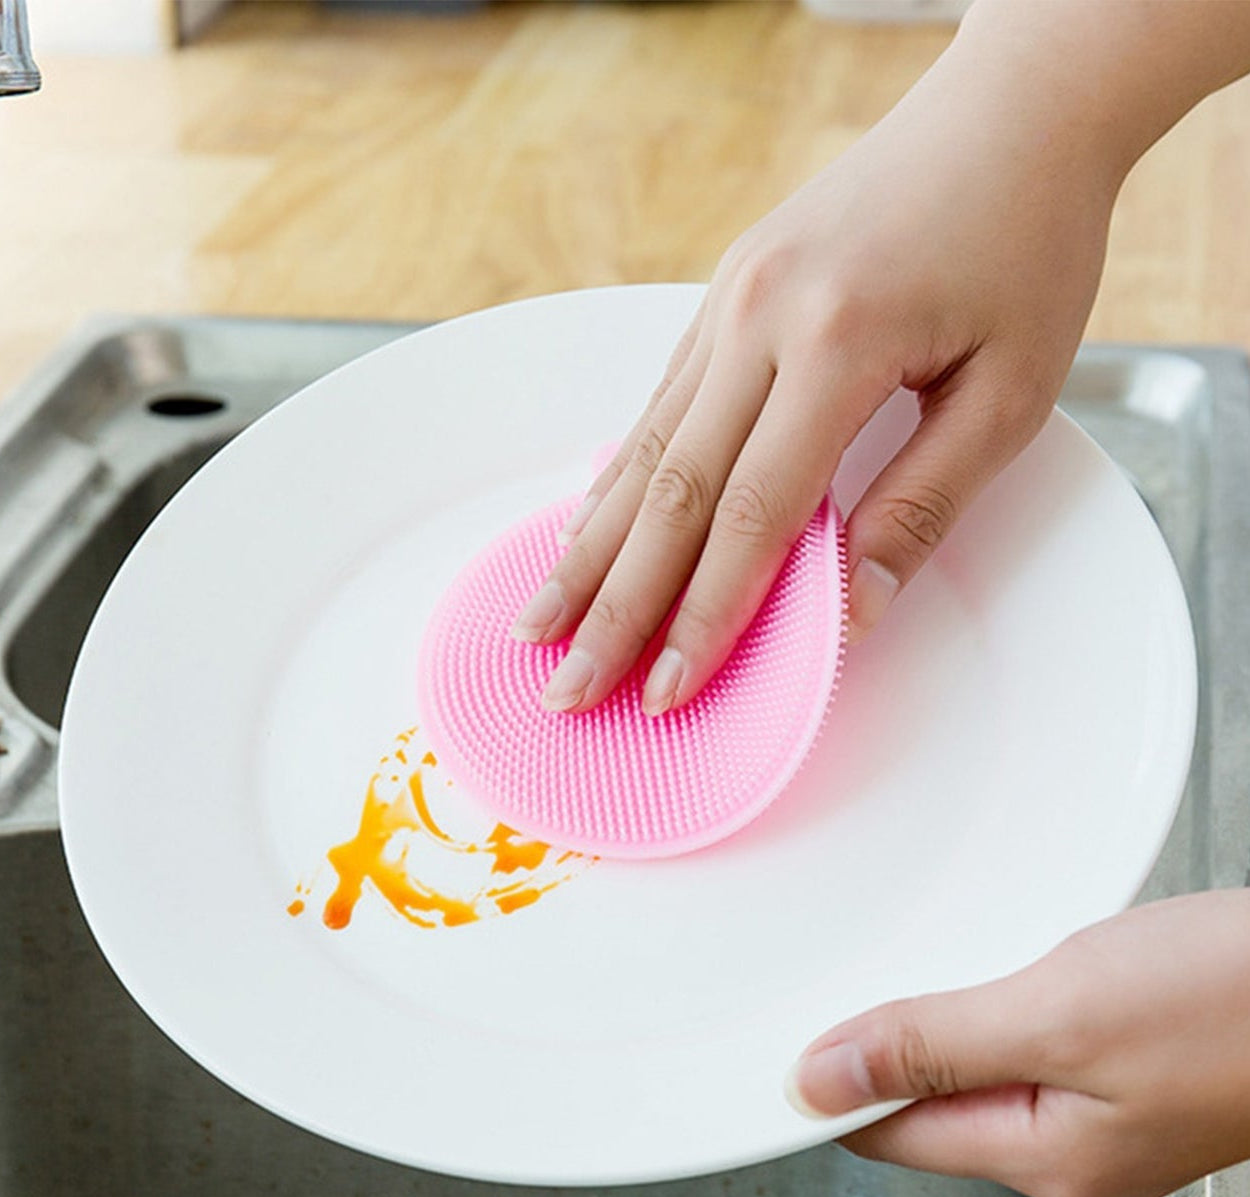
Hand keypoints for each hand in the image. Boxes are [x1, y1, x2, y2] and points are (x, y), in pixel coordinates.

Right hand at [510, 21, 1119, 713]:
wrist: (1009, 113)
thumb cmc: (1026, 246)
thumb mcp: (1011, 389)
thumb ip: (925, 505)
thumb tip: (850, 612)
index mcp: (838, 341)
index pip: (753, 514)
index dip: (703, 615)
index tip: (665, 691)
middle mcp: (759, 317)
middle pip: (670, 492)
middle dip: (614, 605)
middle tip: (567, 687)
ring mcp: (729, 299)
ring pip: (642, 449)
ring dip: (589, 550)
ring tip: (540, 623)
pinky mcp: (722, 293)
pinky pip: (657, 405)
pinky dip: (615, 480)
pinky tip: (584, 533)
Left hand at [785, 890, 1249, 1196]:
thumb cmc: (1236, 998)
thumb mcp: (1059, 1012)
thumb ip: (931, 1046)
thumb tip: (817, 1081)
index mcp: (1044, 1156)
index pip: (890, 1137)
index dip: (821, 1093)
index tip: (767, 1054)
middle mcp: (1074, 1153)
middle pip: (933, 1110)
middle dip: (878, 1055)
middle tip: (822, 995)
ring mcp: (1113, 1117)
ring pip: (986, 1076)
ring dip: (942, 1028)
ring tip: (900, 977)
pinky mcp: (1145, 1070)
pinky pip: (1038, 1050)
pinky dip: (1002, 1009)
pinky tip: (999, 970)